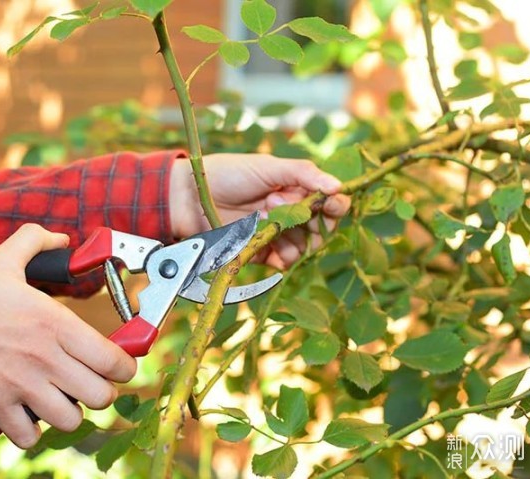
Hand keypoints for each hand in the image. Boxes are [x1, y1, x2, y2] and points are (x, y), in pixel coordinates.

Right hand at [0, 224, 135, 447]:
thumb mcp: (4, 257)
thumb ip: (36, 241)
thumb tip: (61, 238)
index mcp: (55, 323)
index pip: (114, 360)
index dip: (125, 367)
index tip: (120, 365)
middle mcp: (45, 358)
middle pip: (101, 396)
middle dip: (101, 391)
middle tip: (90, 382)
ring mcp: (21, 385)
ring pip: (70, 420)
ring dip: (70, 412)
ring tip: (60, 398)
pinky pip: (29, 437)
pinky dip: (33, 431)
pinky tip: (28, 413)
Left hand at [169, 153, 350, 268]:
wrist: (191, 197)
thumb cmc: (228, 174)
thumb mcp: (268, 166)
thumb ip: (303, 173)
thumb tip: (338, 186)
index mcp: (295, 189)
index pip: (328, 202)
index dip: (335, 205)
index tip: (333, 204)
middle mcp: (289, 212)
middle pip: (320, 228)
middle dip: (313, 222)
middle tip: (286, 208)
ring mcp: (275, 233)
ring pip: (304, 246)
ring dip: (295, 237)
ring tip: (268, 219)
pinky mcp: (261, 251)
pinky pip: (284, 261)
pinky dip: (284, 257)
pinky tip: (272, 246)